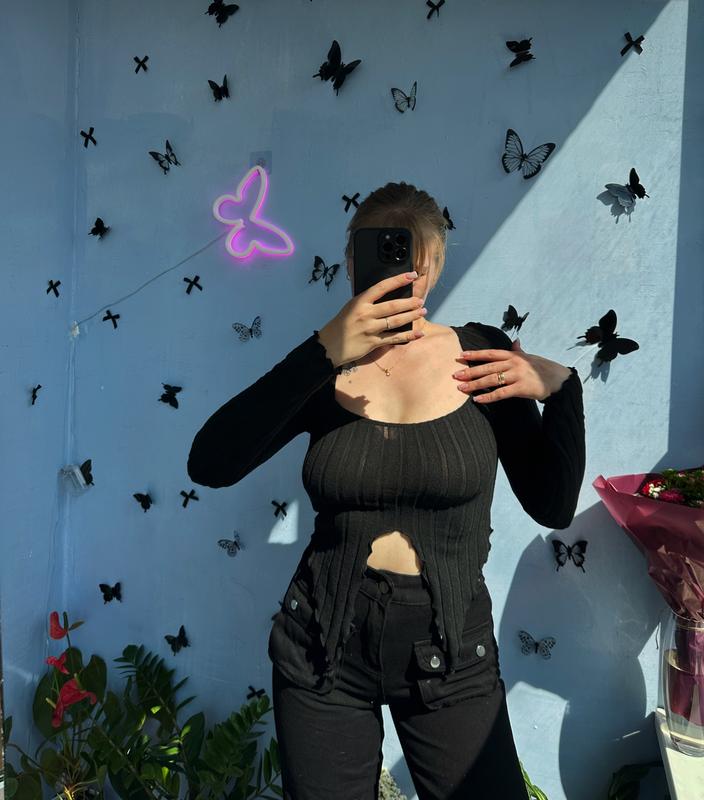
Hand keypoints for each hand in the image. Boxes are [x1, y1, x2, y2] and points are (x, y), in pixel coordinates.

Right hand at [317, 268, 427, 368]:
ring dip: (411, 316)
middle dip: (409, 302)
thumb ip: (367, 302)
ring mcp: (370, 329)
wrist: (330, 346)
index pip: (382, 287)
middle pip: (392, 306)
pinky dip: (408, 336)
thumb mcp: (351, 307)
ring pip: (396, 321)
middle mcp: (366, 314)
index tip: (411, 275)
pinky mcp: (373, 342)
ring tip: (422, 311)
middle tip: (420, 300)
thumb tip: (387, 295)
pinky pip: (394, 338)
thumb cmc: (341, 326)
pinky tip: (418, 333)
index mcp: (360, 302)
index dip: (398, 280)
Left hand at [452, 336, 572, 402]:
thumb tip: (515, 341)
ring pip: (491, 379)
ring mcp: (517, 375)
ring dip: (475, 384)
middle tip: (455, 374)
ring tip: (461, 387)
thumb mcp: (529, 357)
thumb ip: (518, 351)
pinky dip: (488, 397)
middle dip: (470, 371)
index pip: (490, 353)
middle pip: (487, 367)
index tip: (461, 355)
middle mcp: (513, 363)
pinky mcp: (521, 388)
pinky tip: (477, 399)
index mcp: (513, 355)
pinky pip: (501, 393)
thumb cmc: (542, 367)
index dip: (475, 354)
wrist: (559, 379)